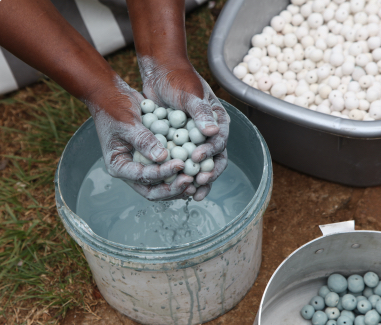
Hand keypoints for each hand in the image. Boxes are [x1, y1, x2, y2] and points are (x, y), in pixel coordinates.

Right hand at [86, 75, 195, 200]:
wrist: (113, 97)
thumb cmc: (115, 107)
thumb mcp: (127, 122)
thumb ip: (143, 140)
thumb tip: (162, 157)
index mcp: (118, 165)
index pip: (142, 177)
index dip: (162, 173)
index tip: (180, 164)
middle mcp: (130, 171)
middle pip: (152, 190)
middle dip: (172, 189)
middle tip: (190, 180)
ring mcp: (142, 167)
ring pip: (161, 186)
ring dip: (178, 186)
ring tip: (196, 180)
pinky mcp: (153, 161)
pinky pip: (167, 173)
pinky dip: (179, 174)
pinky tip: (195, 172)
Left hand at [138, 57, 229, 200]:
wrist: (160, 73)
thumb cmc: (176, 79)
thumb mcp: (189, 93)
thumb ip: (200, 112)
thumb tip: (212, 132)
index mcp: (217, 120)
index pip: (219, 141)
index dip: (210, 153)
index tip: (197, 159)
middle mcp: (208, 132)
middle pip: (214, 158)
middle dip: (208, 173)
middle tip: (197, 184)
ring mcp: (194, 139)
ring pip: (199, 165)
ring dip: (196, 180)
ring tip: (190, 194)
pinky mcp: (180, 143)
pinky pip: (182, 161)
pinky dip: (180, 174)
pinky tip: (174, 185)